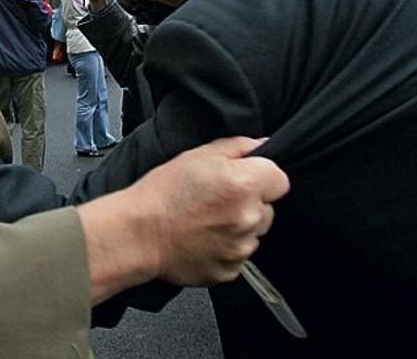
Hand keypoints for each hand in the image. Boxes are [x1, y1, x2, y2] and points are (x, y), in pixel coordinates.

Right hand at [135, 136, 287, 285]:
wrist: (137, 234)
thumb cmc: (161, 194)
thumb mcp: (198, 155)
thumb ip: (238, 147)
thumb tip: (262, 146)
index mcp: (244, 185)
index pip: (280, 179)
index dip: (262, 177)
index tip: (244, 179)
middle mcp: (248, 218)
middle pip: (268, 208)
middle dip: (250, 203)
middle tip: (217, 200)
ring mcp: (240, 248)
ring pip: (254, 233)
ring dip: (238, 227)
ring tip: (205, 221)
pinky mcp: (230, 270)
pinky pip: (238, 255)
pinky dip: (226, 248)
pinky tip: (202, 238)